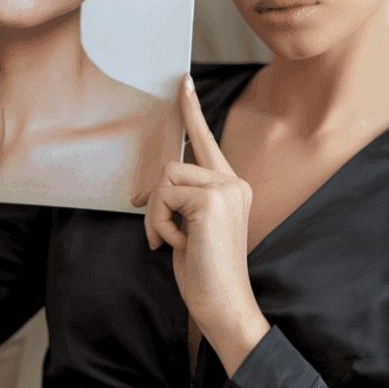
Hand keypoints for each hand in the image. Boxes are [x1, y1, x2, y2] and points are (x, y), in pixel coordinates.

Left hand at [131, 75, 270, 375]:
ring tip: (174, 244)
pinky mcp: (213, 200)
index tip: (183, 82)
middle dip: (155, 201)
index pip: (207, 140)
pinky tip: (180, 246)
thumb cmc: (205, 273)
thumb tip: (154, 188)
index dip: (192, 111)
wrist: (224, 304)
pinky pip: (164, 196)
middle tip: (158, 236)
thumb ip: (183, 201)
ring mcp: (227, 189)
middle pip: (173, 163)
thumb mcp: (191, 229)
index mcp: (231, 186)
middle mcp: (234, 182)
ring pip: (166, 178)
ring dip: (157, 216)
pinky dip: (160, 225)